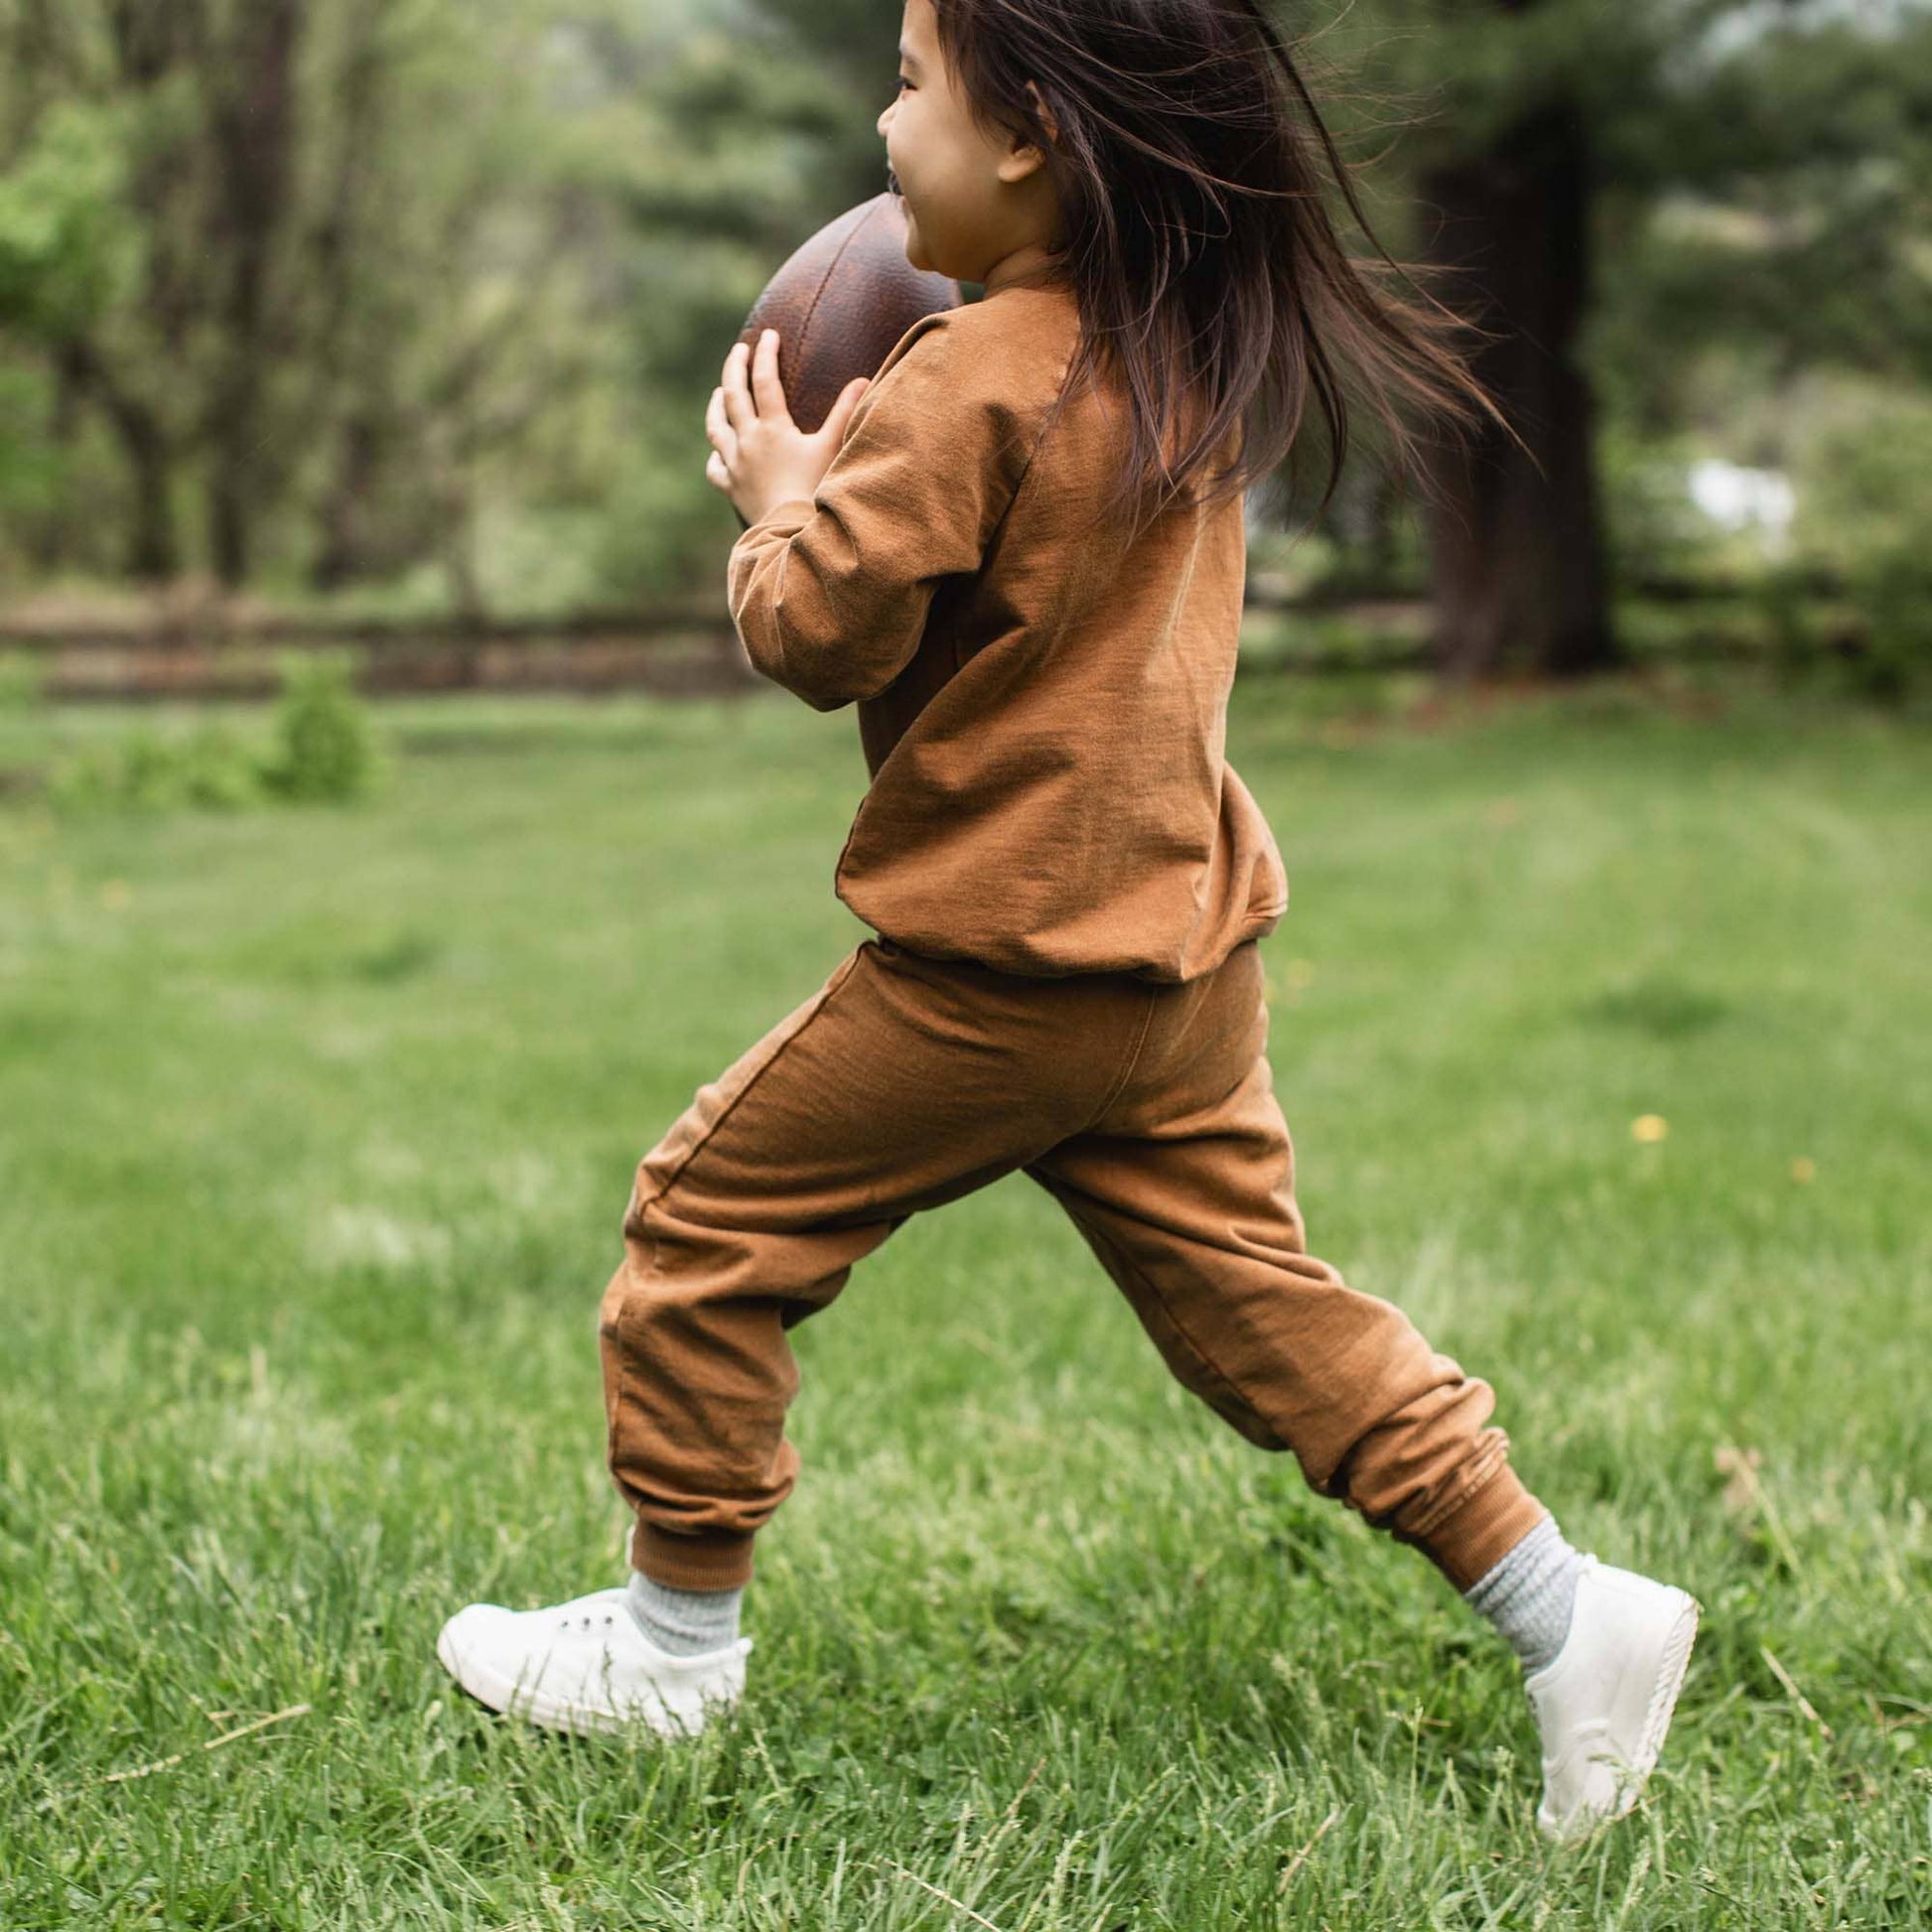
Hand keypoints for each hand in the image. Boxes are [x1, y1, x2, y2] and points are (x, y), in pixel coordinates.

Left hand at [706, 330, 870, 526]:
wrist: (792, 535)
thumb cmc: (816, 492)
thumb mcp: (833, 448)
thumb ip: (846, 412)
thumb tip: (864, 380)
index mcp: (773, 428)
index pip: (764, 380)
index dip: (765, 354)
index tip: (768, 335)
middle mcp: (747, 441)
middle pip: (733, 395)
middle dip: (735, 367)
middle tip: (739, 349)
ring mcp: (734, 465)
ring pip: (716, 426)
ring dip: (717, 404)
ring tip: (719, 392)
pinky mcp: (731, 488)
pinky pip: (715, 467)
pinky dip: (716, 454)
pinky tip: (719, 451)